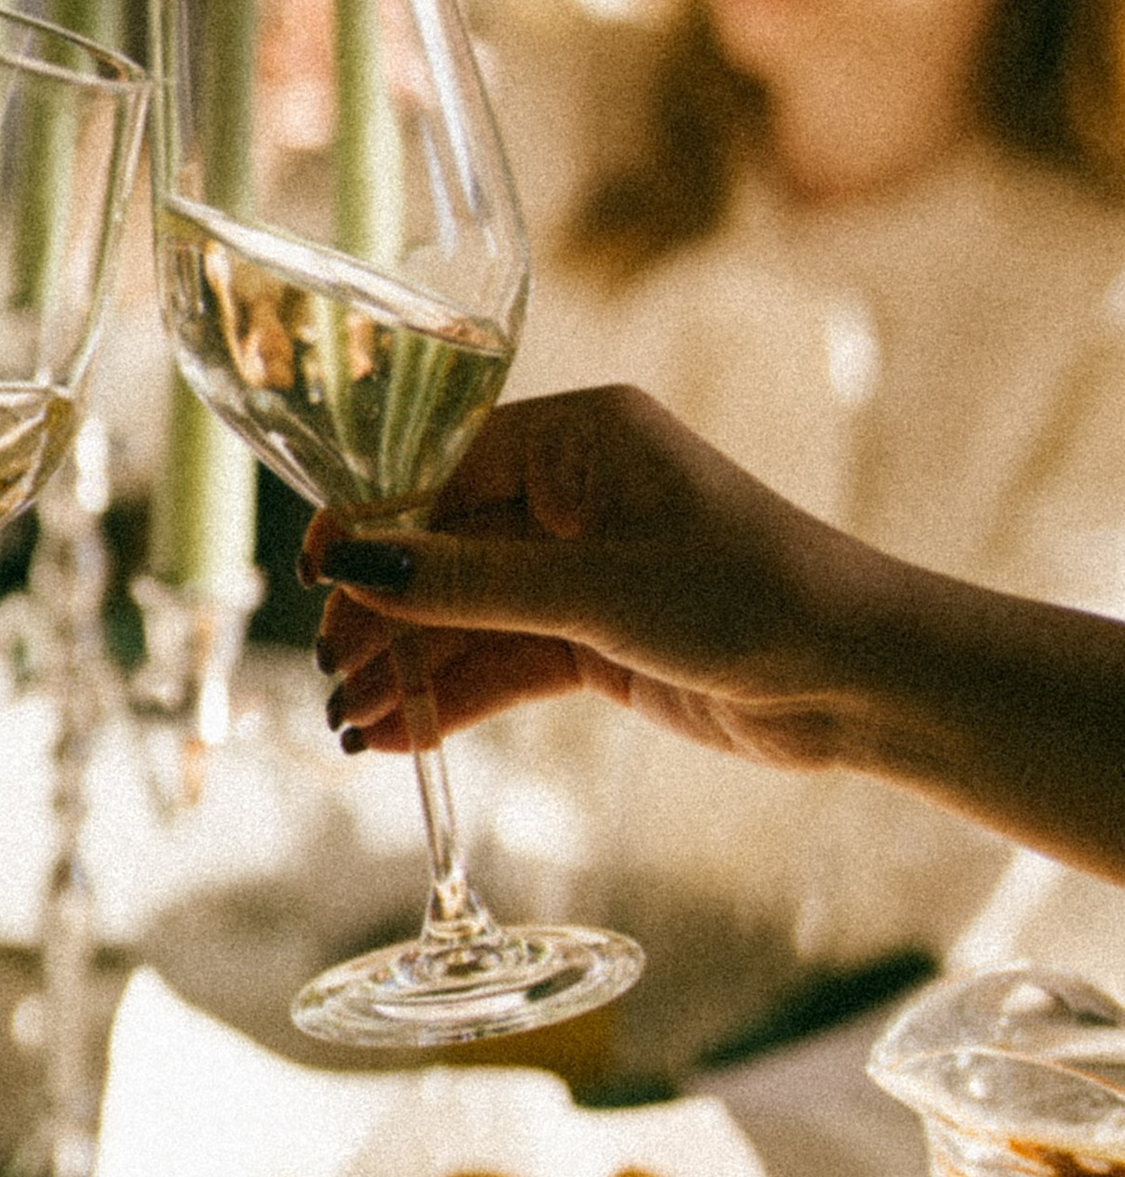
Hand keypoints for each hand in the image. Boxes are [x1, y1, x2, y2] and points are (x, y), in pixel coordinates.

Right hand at [302, 386, 872, 773]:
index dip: (370, 522)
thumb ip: (466, 581)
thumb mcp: (596, 592)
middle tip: (328, 669)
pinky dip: (454, 696)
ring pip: (466, 613)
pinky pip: (502, 660)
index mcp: (580, 439)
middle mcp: (574, 492)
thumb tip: (350, 560)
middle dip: (383, 610)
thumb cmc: (750, 599)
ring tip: (349, 723)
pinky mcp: (597, 637)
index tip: (312, 575)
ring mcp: (583, 567)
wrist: (864, 680)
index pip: (440, 467)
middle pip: (443, 545)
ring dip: (410, 666)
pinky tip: (398, 737)